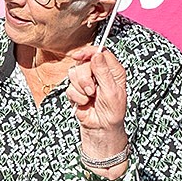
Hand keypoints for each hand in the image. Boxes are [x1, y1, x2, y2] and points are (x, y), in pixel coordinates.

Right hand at [66, 44, 129, 165]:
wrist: (101, 128)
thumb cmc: (112, 112)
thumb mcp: (112, 91)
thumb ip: (104, 72)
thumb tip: (97, 54)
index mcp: (112, 70)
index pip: (100, 52)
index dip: (89, 52)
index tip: (80, 56)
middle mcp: (98, 73)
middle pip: (84, 62)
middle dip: (84, 77)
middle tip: (91, 90)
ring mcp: (86, 81)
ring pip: (74, 72)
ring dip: (80, 87)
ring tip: (89, 97)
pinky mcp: (76, 90)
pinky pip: (69, 87)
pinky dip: (76, 96)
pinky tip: (84, 102)